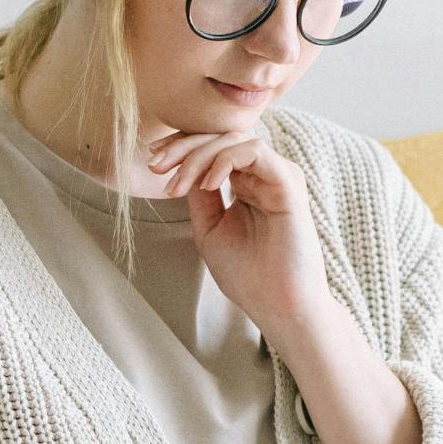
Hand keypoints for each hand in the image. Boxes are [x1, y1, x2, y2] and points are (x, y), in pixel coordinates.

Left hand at [145, 124, 330, 327]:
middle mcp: (264, 175)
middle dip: (183, 146)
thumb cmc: (248, 275)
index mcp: (247, 184)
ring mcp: (278, 176)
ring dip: (198, 155)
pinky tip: (208, 184)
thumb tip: (181, 165)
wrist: (277, 305)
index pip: (214, 148)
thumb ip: (200, 196)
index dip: (182, 147)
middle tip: (156, 165)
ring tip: (177, 184)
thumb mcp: (209, 229)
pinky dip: (224, 160)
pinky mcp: (288, 182)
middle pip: (221, 137)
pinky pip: (254, 151)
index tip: (153, 162)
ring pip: (235, 139)